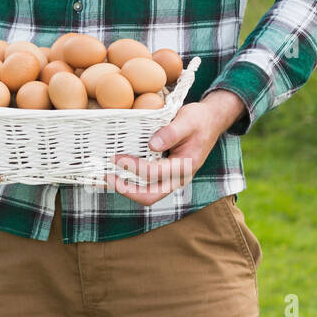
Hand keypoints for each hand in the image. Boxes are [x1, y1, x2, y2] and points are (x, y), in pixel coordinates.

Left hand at [104, 94, 238, 204]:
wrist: (211, 121)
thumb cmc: (199, 119)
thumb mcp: (188, 120)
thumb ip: (171, 132)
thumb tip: (152, 145)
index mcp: (185, 166)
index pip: (155, 173)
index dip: (133, 167)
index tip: (116, 157)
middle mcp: (178, 178)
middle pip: (150, 197)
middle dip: (126, 190)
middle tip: (106, 178)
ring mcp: (171, 178)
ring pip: (147, 195)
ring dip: (126, 189)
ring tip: (106, 178)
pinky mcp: (165, 174)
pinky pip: (147, 185)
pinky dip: (130, 183)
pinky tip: (116, 173)